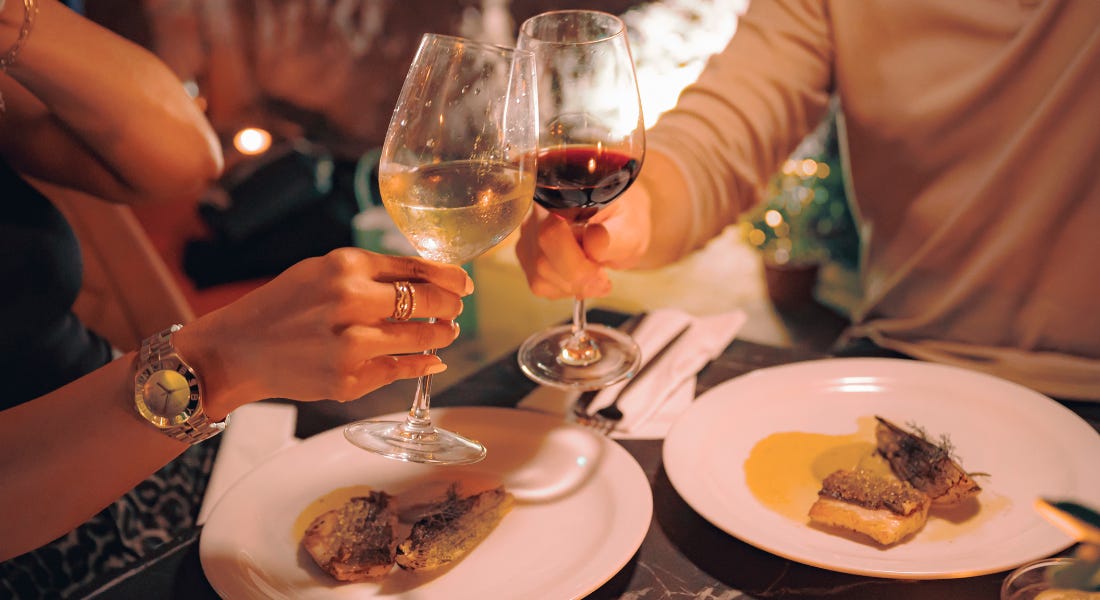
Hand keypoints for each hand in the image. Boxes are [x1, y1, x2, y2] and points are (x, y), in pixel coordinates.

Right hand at [176, 248, 473, 416]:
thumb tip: (427, 277)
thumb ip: (371, 272)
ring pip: (419, 338)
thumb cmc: (282, 306)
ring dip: (441, 335)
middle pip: (426, 301)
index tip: (465, 283)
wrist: (237, 349)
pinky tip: (432, 360)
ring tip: (447, 333)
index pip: (416, 268)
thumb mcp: (321, 270)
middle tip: (458, 308)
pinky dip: (422, 364)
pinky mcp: (347, 379)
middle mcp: (350, 301)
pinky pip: (400, 370)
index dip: (449, 277)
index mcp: (345, 266)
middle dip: (450, 306)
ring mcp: (350, 344)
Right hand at [515, 186, 652, 299]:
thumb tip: (593, 239)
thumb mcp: (630, 229)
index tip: (601, 271)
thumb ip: (614, 238)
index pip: (551, 234)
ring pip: (539, 277)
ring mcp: (528, 234)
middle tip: (602, 276)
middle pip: (542, 261)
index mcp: (563, 197)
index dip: (577, 264)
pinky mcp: (527, 255)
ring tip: (594, 273)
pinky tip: (579, 276)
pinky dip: (564, 288)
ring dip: (573, 285)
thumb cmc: (624, 221)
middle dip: (578, 278)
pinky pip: (539, 285)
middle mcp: (537, 212)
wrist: (617, 221)